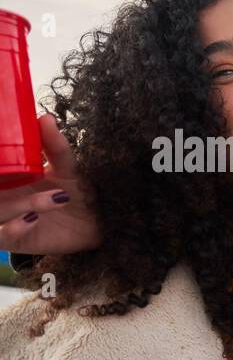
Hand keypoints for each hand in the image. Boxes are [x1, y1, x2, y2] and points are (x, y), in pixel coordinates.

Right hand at [0, 114, 101, 254]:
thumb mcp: (67, 168)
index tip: (2, 156)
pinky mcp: (15, 240)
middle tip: (9, 175)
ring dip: (15, 206)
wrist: (96, 222)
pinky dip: (13, 228)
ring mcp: (4, 219)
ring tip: (54, 198)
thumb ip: (55, 147)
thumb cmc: (75, 191)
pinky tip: (33, 218)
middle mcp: (0, 197)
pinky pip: (2, 237)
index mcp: (4, 177)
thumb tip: (45, 118)